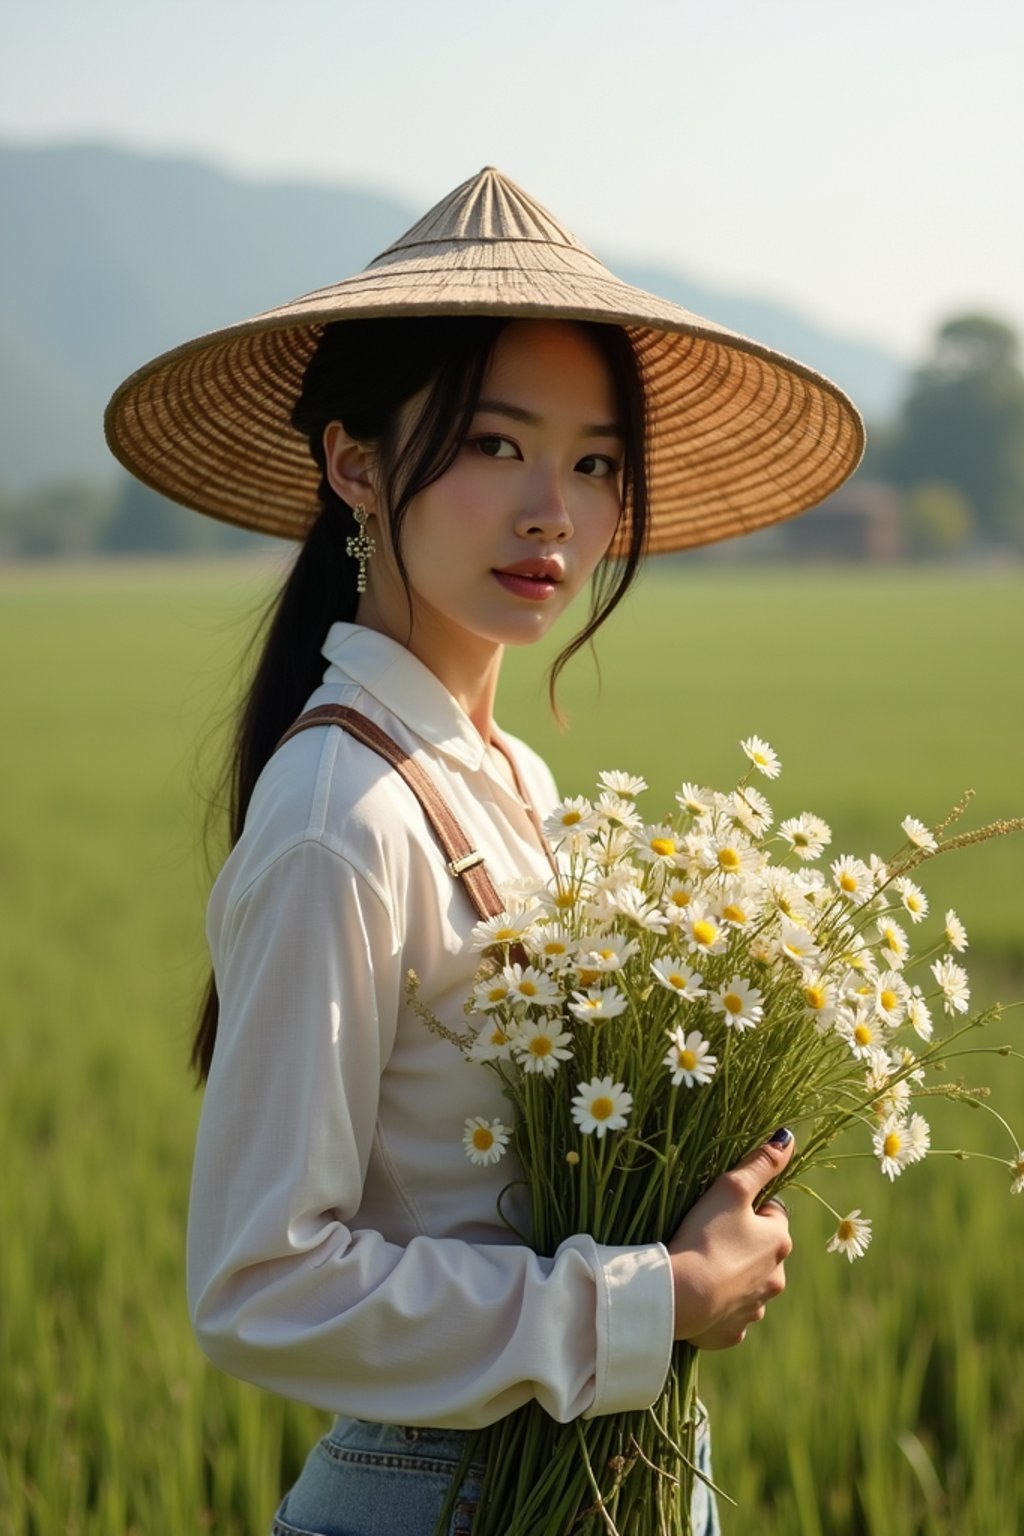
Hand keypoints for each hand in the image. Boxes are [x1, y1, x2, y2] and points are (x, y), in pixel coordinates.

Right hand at [667, 1129, 793, 1348]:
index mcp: (779, 1242)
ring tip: (700, 1265)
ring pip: (747, 1284)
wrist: (681, 1297)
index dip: (750, 1208)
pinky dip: (717, 1305)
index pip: (773, 1214)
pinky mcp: (732, 1332)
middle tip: (709, 1235)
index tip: (725, 1210)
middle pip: (762, 1252)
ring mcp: (755, 1309)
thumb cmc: (706, 1236)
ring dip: (730, 1274)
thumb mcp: (732, 1189)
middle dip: (742, 1244)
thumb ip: (761, 1163)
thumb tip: (789, 1137)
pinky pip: (728, 1313)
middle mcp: (775, 1278)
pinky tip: (697, 1295)